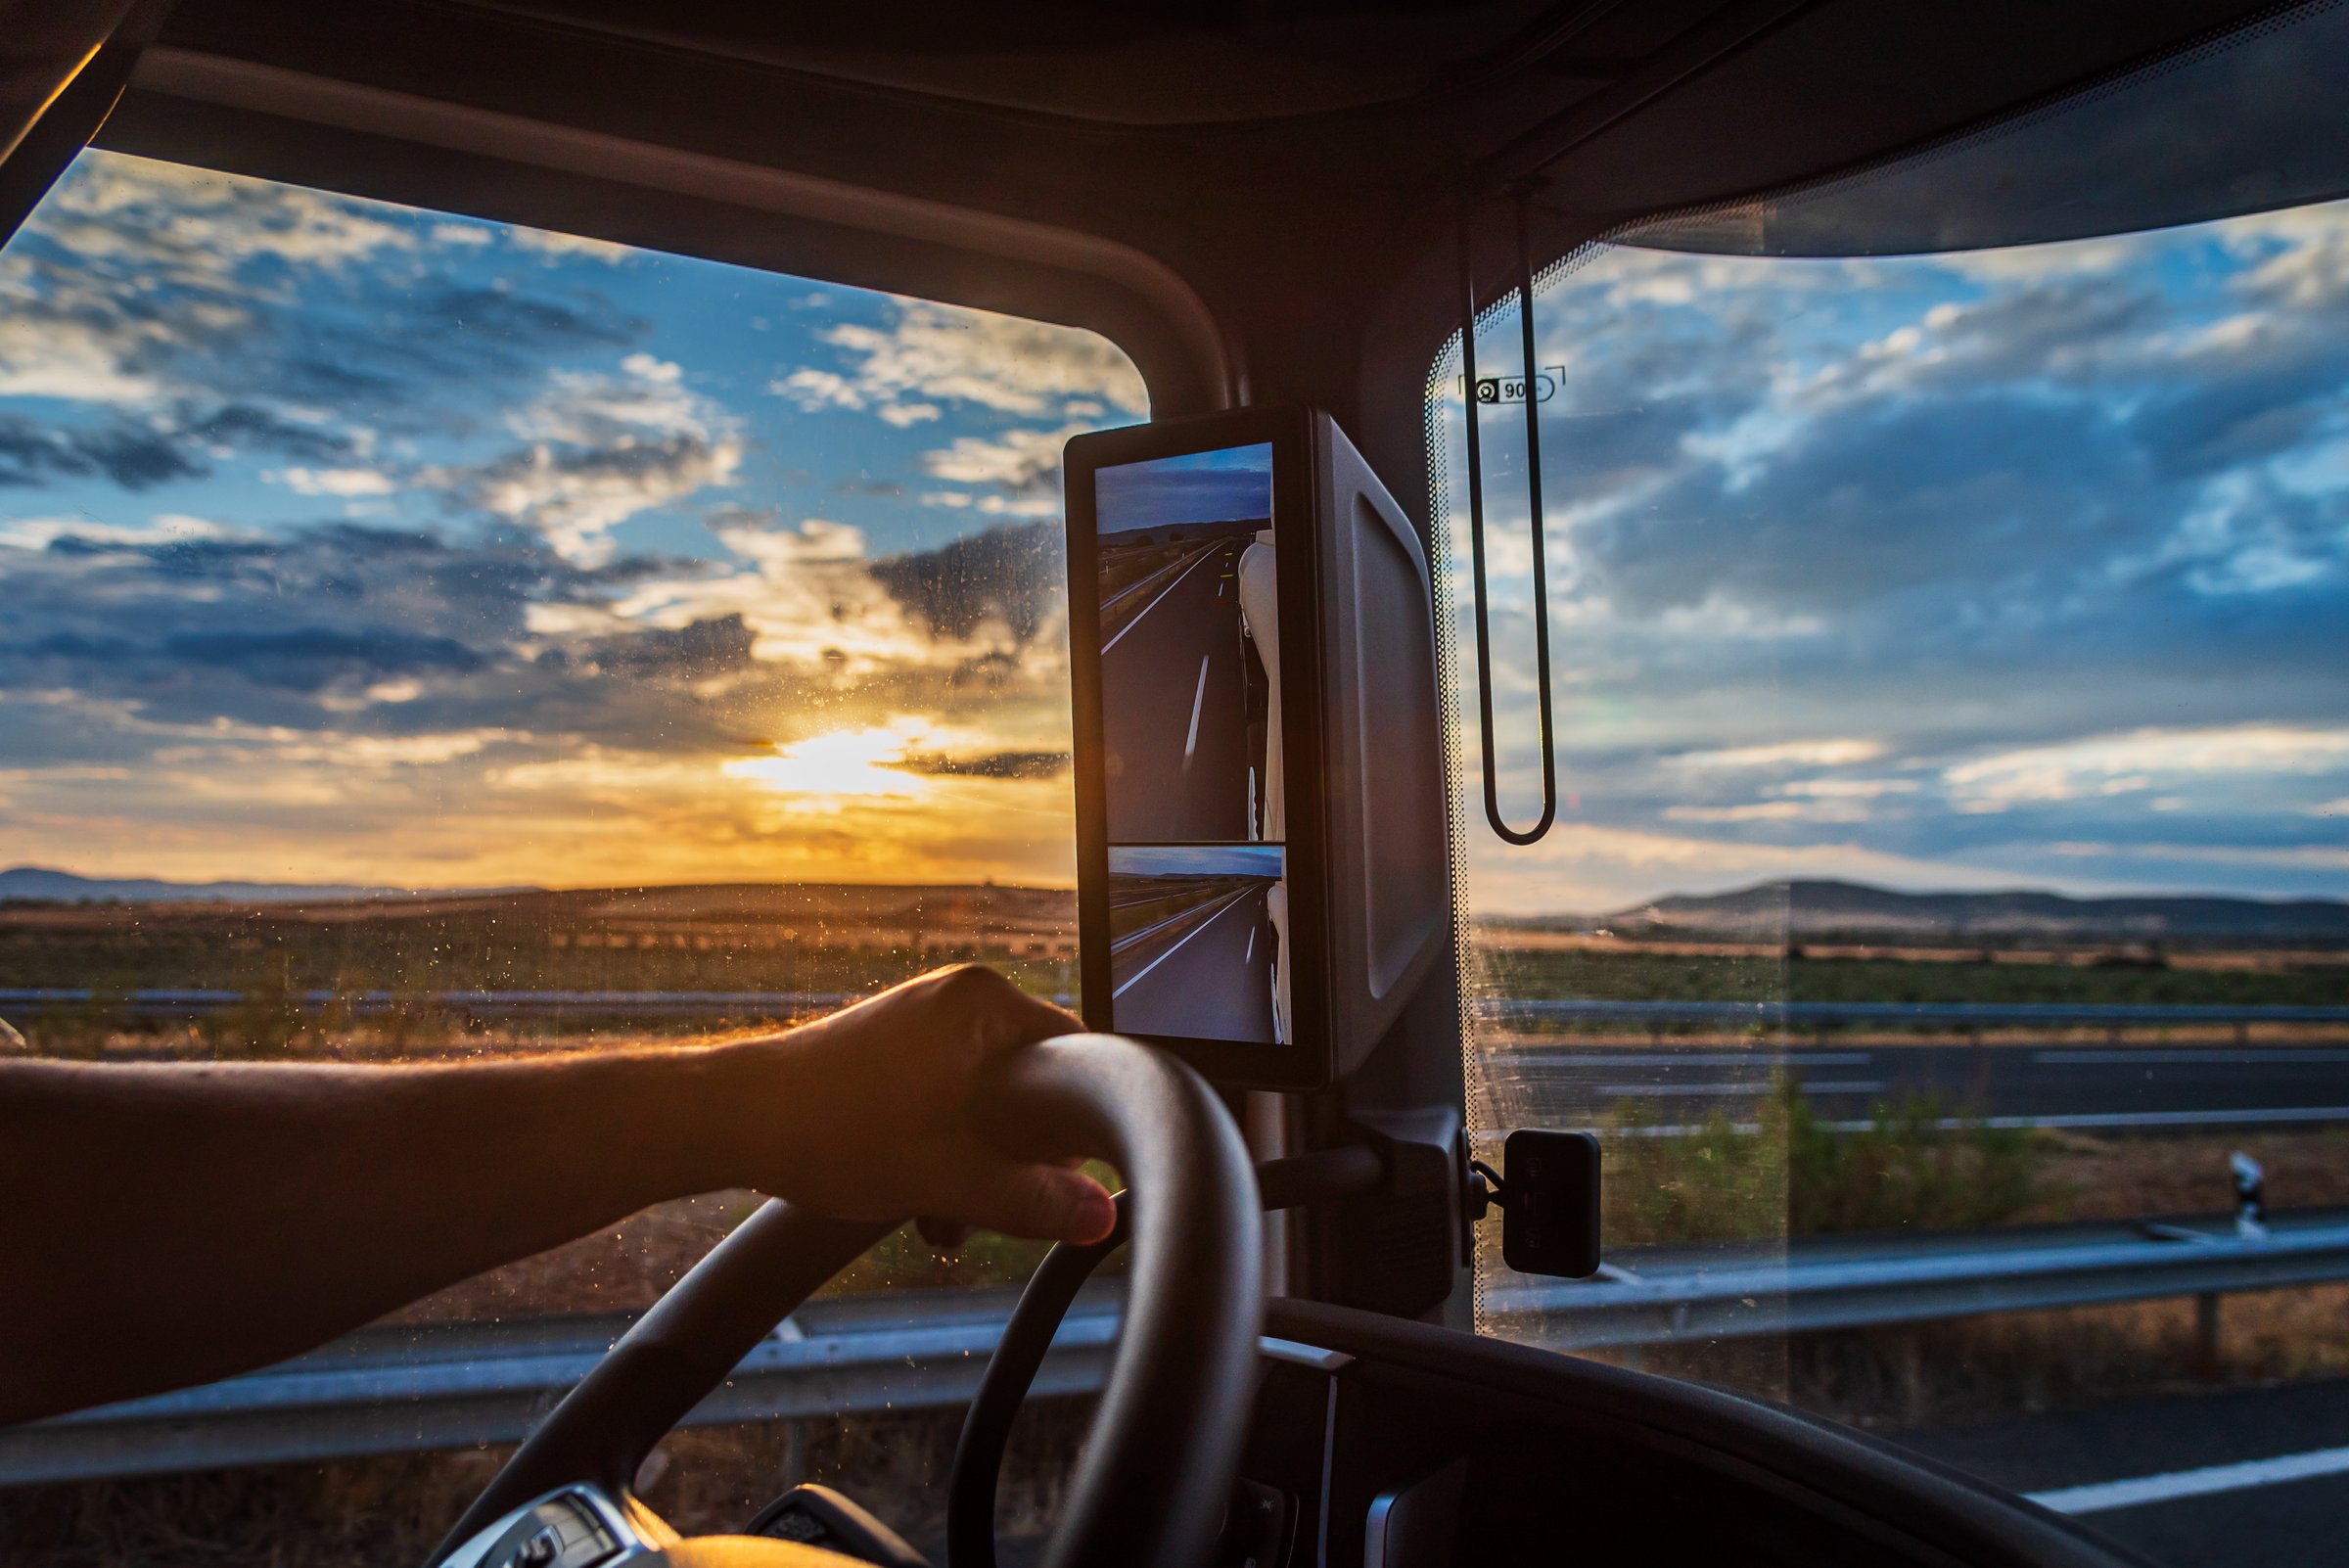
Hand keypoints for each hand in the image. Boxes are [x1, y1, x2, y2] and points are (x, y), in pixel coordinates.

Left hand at [719, 965, 1114, 1245]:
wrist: (730, 1121)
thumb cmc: (832, 1132)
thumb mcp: (949, 1178)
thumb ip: (1033, 1200)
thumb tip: (1101, 1216)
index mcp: (985, 1002)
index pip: (1077, 1058)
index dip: (1077, 1129)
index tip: (1061, 1179)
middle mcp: (957, 998)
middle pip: (1030, 1088)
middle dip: (1015, 1160)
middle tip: (992, 1210)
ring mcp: (921, 1021)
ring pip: (985, 1103)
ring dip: (974, 1166)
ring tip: (942, 1218)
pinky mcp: (890, 1048)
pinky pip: (947, 1099)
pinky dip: (942, 1147)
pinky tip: (916, 1199)